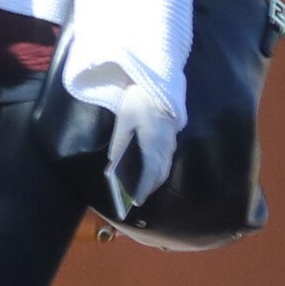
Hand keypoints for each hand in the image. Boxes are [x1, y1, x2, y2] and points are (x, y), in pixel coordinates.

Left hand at [107, 85, 178, 209]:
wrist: (160, 84)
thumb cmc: (139, 101)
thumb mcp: (124, 120)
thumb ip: (119, 142)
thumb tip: (113, 163)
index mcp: (153, 143)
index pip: (150, 173)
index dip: (144, 188)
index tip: (136, 201)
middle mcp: (165, 146)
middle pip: (160, 173)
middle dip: (149, 187)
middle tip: (136, 199)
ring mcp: (171, 142)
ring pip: (165, 167)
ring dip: (155, 180)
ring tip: (141, 189)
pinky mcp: (171, 138)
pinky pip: (166, 159)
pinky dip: (159, 170)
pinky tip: (148, 172)